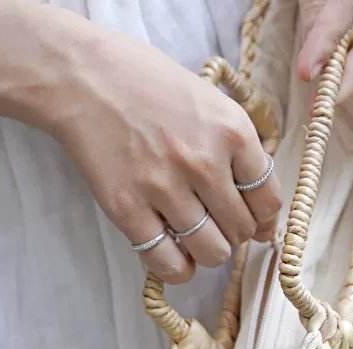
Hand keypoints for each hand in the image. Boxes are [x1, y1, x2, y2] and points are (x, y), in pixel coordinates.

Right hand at [40, 30, 281, 283]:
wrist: (84, 77)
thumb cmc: (149, 85)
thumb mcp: (211, 102)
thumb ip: (241, 153)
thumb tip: (265, 219)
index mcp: (232, 131)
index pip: (269, 199)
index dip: (263, 217)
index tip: (252, 217)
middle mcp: (203, 162)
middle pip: (242, 230)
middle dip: (235, 233)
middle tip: (217, 221)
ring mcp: (164, 188)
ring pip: (212, 251)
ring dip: (209, 250)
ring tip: (195, 235)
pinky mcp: (128, 209)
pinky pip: (169, 263)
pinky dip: (178, 267)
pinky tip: (175, 253)